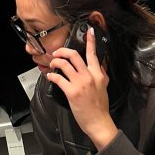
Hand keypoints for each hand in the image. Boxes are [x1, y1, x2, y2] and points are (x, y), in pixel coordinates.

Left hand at [47, 27, 117, 150]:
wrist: (99, 122)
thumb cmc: (100, 106)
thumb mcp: (103, 86)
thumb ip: (100, 74)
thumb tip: (98, 64)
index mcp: (98, 74)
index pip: (93, 54)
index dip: (91, 41)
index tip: (89, 31)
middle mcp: (89, 76)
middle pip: (74, 55)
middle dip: (62, 51)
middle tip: (57, 52)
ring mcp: (80, 83)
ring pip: (64, 64)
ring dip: (55, 62)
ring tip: (52, 64)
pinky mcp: (72, 92)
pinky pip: (58, 78)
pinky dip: (51, 76)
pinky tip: (50, 77)